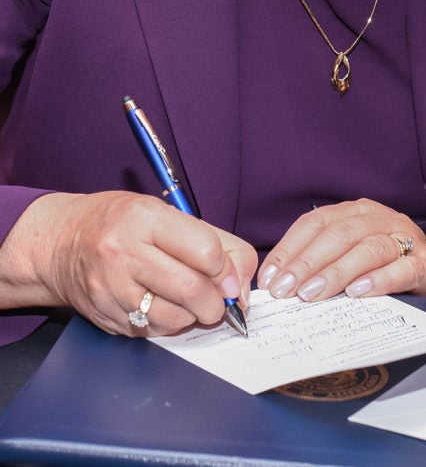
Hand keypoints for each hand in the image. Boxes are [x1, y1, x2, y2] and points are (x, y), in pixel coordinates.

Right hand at [0, 191, 256, 335]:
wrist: (62, 243)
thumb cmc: (121, 223)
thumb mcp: (167, 214)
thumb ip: (215, 242)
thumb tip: (243, 282)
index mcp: (145, 219)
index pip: (205, 251)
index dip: (226, 270)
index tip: (228, 277)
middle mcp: (124, 253)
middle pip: (193, 290)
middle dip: (217, 303)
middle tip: (217, 300)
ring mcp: (111, 288)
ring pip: (176, 318)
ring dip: (194, 316)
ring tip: (189, 302)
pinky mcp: (106, 316)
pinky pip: (154, 331)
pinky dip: (170, 325)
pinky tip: (165, 307)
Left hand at [257, 198, 425, 301]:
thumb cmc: (382, 263)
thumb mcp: (347, 252)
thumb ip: (318, 260)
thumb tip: (277, 280)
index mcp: (353, 212)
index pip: (313, 224)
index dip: (288, 249)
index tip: (270, 277)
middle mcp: (377, 218)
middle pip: (337, 235)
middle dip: (306, 264)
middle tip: (285, 290)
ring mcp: (404, 238)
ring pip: (367, 249)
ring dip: (335, 273)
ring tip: (312, 294)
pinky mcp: (425, 263)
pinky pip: (402, 268)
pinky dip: (378, 280)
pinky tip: (357, 293)